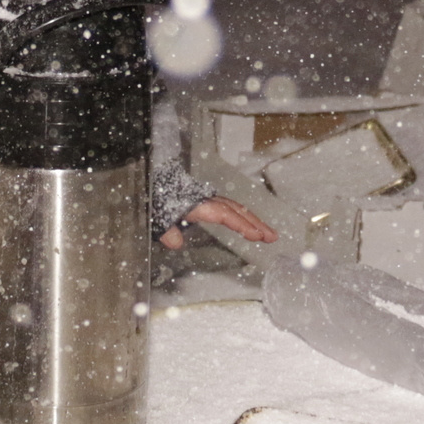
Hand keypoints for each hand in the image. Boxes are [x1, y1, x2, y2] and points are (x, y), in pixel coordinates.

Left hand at [161, 196, 278, 250]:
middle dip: (255, 223)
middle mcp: (206, 200)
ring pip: (234, 208)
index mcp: (196, 204)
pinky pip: (229, 207)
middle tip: (272, 237)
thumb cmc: (155, 198)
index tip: (256, 235)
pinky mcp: (206, 201)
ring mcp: (208, 199)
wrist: (151, 179)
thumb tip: (175, 244)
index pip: (223, 214)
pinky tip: (249, 225)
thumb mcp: (157, 216)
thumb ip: (166, 230)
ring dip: (252, 220)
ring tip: (268, 233)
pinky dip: (242, 216)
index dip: (241, 224)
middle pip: (235, 210)